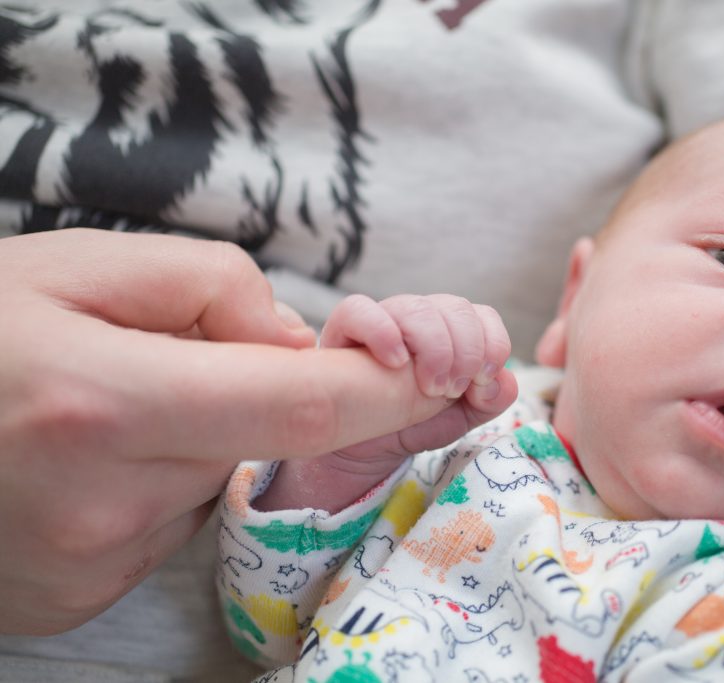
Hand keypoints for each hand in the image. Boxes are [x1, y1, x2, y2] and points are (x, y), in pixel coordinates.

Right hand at [0, 229, 465, 634]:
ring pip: (209, 484)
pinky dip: (152, 483)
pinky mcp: (78, 598)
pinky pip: (164, 526)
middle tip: (177, 359)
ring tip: (95, 409)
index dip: (389, 389)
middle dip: (255, 395)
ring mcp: (90, 565)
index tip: (451, 373)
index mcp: (101, 400)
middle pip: (257, 441)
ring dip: (191, 438)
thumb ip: (211, 287)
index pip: (301, 404)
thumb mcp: (76, 266)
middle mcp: (101, 501)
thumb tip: (304, 343)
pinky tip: (79, 460)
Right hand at [252, 294, 517, 512]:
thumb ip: (488, 401)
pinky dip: (382, 332)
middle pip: (455, 307)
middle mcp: (420, 318)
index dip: (492, 343)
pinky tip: (395, 363)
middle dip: (465, 350)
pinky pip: (359, 310)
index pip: (482, 315)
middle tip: (453, 390)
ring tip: (430, 387)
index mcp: (452, 331)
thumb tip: (503, 381)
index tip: (484, 380)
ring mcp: (383, 320)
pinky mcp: (344, 330)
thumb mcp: (459, 417)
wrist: (363, 447)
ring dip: (433, 347)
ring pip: (416, 307)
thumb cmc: (410, 422)